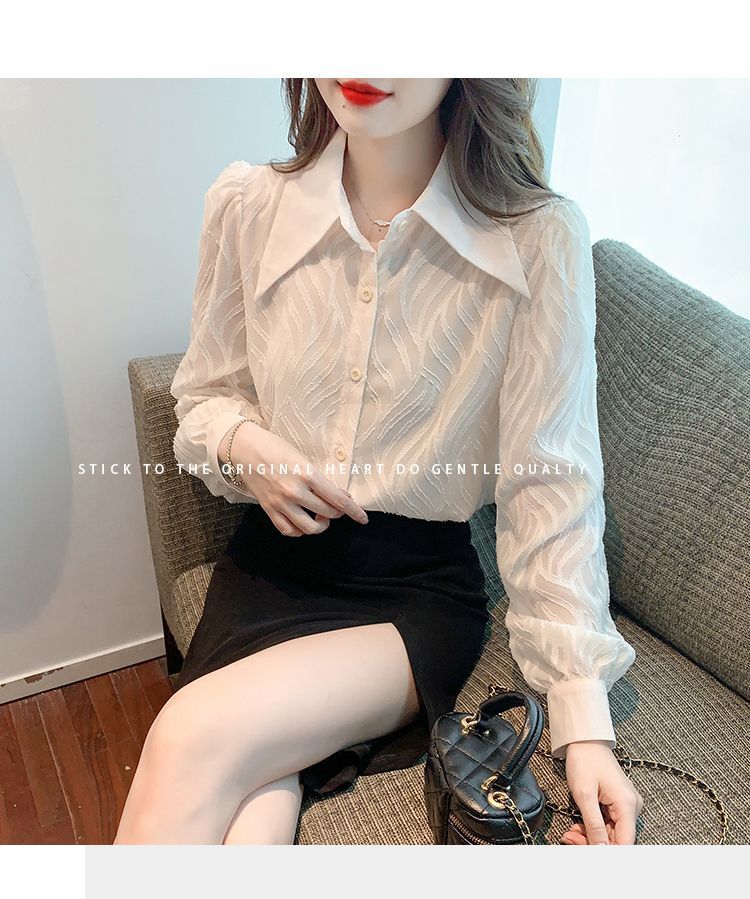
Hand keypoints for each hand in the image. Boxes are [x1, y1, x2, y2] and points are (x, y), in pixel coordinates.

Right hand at [219, 422, 368, 535]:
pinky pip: (289, 530)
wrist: (245, 449)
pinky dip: (300, 531)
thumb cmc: (276, 448)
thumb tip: (340, 496)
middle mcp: (295, 492)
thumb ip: (321, 479)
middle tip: (336, 506)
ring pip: (310, 528)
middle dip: (338, 513)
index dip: (354, 511)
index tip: (362, 518)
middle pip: (328, 514)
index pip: (338, 500)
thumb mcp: (304, 459)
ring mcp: (281, 503)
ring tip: (320, 517)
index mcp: (308, 475)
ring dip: (321, 525)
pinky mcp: (269, 510)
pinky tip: (303, 522)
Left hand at [560, 740, 643, 844]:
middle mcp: (631, 807)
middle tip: (570, 839)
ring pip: (610, 834)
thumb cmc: (584, 761)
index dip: (607, 853)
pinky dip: (593, 828)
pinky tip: (578, 827)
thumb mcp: (584, 794)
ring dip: (590, 837)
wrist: (585, 741)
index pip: (625, 844)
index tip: (586, 853)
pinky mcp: (618, 804)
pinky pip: (608, 824)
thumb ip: (593, 825)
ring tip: (571, 833)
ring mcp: (626, 806)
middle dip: (593, 844)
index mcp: (627, 805)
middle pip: (617, 840)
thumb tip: (601, 850)